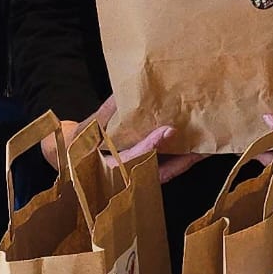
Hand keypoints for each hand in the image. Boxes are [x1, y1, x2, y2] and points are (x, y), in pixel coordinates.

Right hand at [39, 100, 202, 181]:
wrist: (68, 164)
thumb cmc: (75, 145)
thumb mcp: (86, 128)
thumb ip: (106, 111)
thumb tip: (124, 91)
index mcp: (104, 169)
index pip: (132, 157)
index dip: (151, 145)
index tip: (169, 131)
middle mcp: (122, 181)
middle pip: (156, 172)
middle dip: (179, 161)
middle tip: (201, 147)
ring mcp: (132, 182)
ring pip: (162, 175)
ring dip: (183, 163)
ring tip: (204, 149)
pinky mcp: (139, 180)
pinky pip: (161, 173)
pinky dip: (177, 163)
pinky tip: (192, 150)